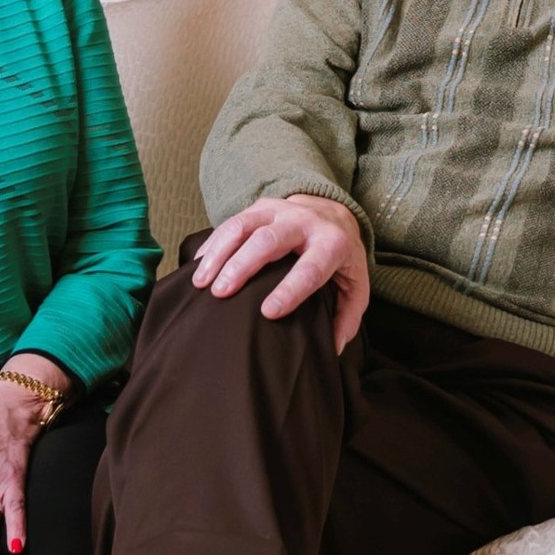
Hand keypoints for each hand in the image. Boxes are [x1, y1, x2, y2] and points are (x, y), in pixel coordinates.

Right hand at [192, 194, 370, 353]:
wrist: (335, 210)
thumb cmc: (341, 256)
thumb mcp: (355, 285)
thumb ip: (346, 316)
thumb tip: (333, 348)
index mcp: (332, 244)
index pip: (309, 269)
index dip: (290, 290)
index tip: (268, 312)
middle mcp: (305, 222)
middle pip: (269, 241)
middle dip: (242, 266)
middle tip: (221, 293)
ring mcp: (281, 210)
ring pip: (244, 225)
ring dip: (219, 253)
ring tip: (201, 282)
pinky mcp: (261, 206)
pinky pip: (232, 221)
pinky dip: (213, 243)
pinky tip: (198, 265)